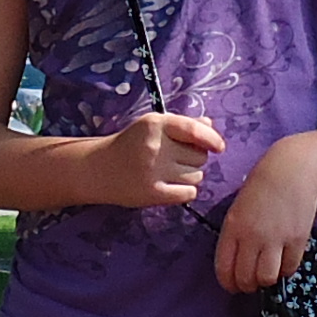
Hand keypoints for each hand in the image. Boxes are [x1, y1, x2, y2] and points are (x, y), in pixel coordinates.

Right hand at [85, 107, 222, 211]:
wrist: (98, 169)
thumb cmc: (129, 144)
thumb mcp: (151, 127)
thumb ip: (181, 124)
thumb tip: (209, 123)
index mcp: (155, 124)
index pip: (194, 130)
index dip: (212, 139)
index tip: (219, 147)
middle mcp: (155, 146)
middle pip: (199, 156)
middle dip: (194, 158)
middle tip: (176, 160)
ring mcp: (153, 171)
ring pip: (197, 175)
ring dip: (190, 175)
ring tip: (171, 173)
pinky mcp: (153, 193)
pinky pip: (189, 193)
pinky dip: (186, 191)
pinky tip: (172, 187)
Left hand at [212, 136, 316, 293]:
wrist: (292, 170)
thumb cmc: (261, 187)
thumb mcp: (238, 209)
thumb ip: (234, 236)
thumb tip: (236, 265)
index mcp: (232, 228)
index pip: (224, 269)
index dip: (228, 284)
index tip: (233, 285)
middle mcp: (252, 236)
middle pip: (245, 279)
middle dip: (247, 285)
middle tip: (252, 281)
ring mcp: (276, 239)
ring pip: (267, 278)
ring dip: (267, 280)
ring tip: (269, 271)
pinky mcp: (297, 239)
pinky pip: (289, 268)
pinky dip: (286, 269)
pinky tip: (284, 260)